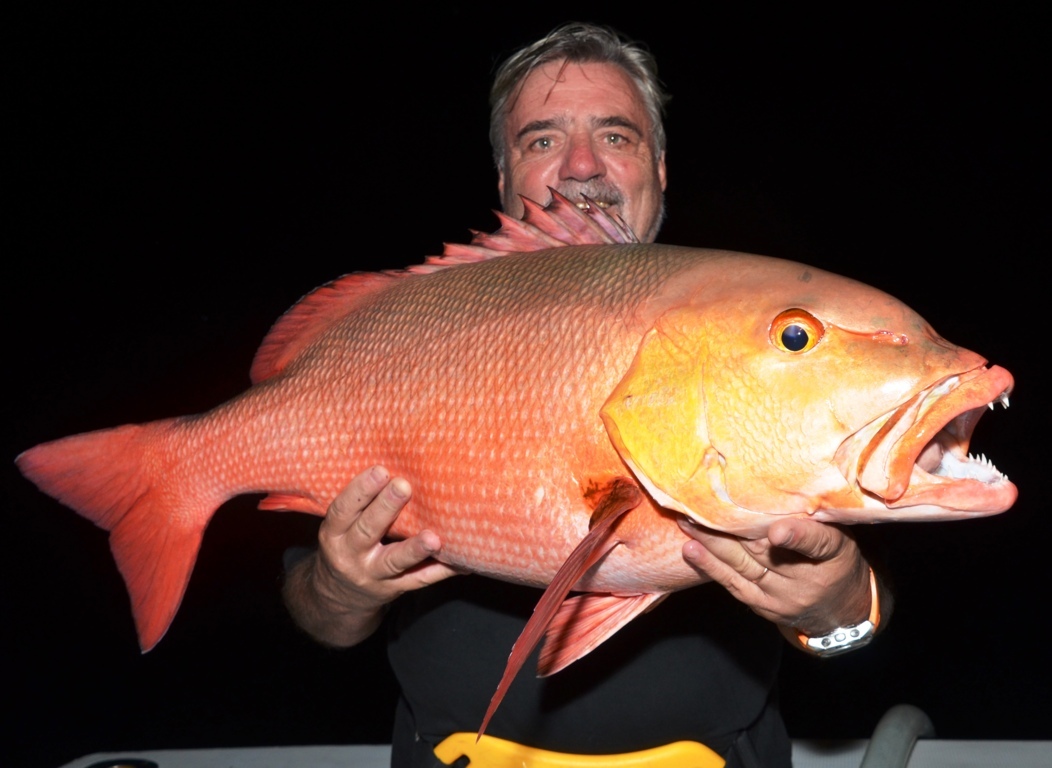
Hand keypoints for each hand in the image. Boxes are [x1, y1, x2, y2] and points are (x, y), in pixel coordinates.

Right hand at [283, 465, 458, 646]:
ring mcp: (373, 575)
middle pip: (368, 531)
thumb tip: (397, 460)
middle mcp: (351, 555)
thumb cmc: (347, 544)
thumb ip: (361, 503)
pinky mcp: (395, 588)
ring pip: (395, 561)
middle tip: (404, 486)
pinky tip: (463, 561)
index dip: (360, 490)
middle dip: (386, 508)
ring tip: (434, 538)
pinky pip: (420, 579)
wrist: (339, 596)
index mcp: (335, 533)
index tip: (380, 470)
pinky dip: (442, 570)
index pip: (343, 510)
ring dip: (415, 549)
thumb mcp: (341, 526)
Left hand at [679, 516, 872, 637]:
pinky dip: (710, 566)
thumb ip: (811, 517)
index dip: (797, 535)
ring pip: (742, 566)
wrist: (840, 609)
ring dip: (711, 544)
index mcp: (832, 554)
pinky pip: (733, 584)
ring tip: (687, 523)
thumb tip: (773, 486)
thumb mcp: (838, 534)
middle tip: (701, 504)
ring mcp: (780, 596)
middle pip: (764, 550)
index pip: (818, 543)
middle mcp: (805, 579)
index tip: (777, 530)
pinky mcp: (762, 605)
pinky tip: (691, 550)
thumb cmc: (835, 559)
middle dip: (730, 528)